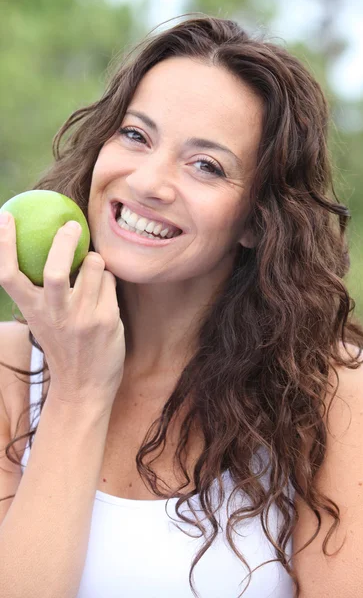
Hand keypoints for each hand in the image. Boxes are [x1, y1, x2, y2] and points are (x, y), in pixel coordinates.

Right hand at [0, 213, 125, 410]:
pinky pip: (110, 280)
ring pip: (93, 266)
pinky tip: (104, 288)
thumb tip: (49, 244)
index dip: (3, 244)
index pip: (8, 275)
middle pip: (54, 270)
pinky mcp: (107, 319)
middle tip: (71, 226)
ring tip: (92, 267)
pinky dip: (107, 277)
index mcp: (32, 310)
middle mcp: (55, 314)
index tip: (5, 217)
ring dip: (94, 259)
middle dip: (63, 241)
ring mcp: (82, 318)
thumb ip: (42, 290)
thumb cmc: (63, 344)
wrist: (85, 387)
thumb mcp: (43, 319)